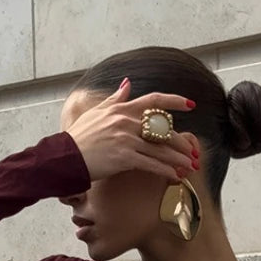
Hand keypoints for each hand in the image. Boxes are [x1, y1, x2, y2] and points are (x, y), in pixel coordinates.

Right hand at [67, 78, 198, 183]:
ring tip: (191, 167)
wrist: (66, 157)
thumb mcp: (96, 112)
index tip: (191, 105)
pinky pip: (151, 164)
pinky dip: (166, 171)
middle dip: (181, 141)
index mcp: (122, 109)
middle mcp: (127, 121)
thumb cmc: (80, 137)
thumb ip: (115, 99)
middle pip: (163, 129)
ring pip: (161, 148)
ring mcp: (126, 139)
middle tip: (194, 151)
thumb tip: (127, 84)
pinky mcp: (124, 157)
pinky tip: (176, 177)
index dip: (175, 101)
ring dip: (178, 159)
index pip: (155, 100)